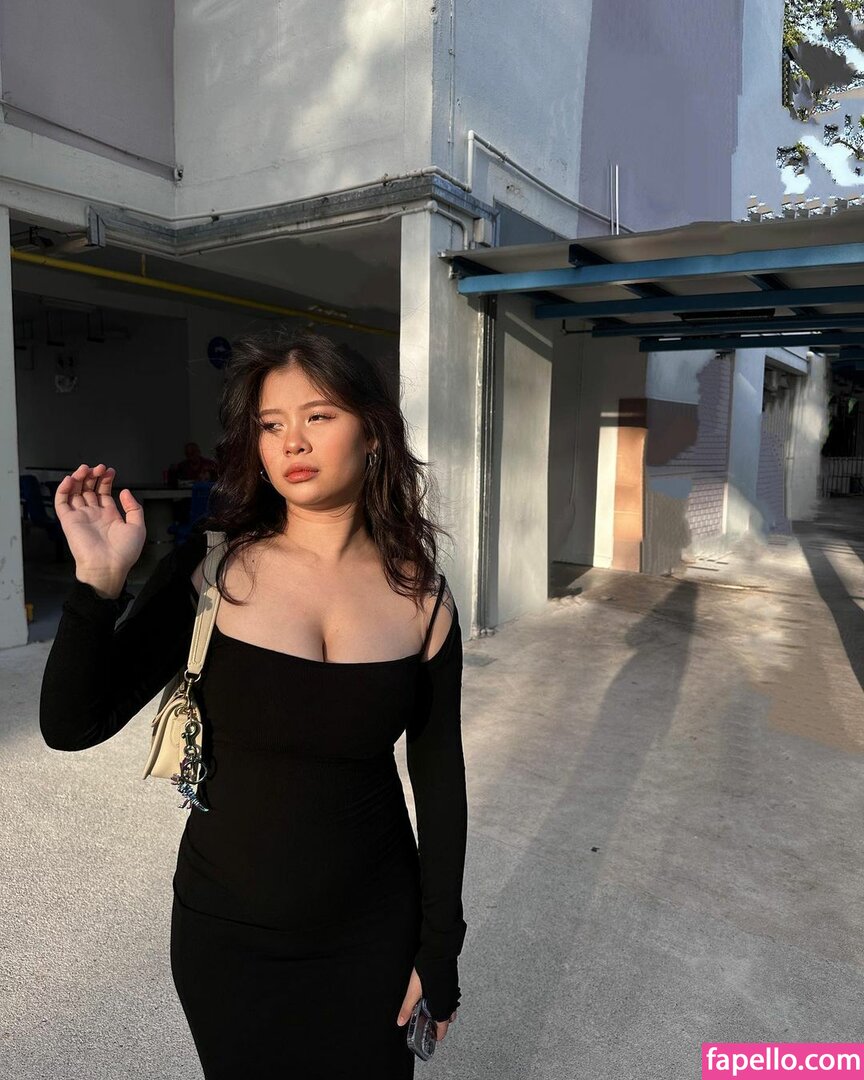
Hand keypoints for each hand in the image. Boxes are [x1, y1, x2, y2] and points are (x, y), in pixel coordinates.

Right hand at [54, 463, 145, 580]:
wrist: (109, 566)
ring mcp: (81, 517)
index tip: (110, 471)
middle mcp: (94, 515)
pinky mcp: (69, 521)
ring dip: (78, 478)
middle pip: (88, 489)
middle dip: (92, 476)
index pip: (103, 492)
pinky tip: (70, 479)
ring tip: (85, 469)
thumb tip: (125, 491)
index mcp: (110, 516)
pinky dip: (63, 489)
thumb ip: (133, 507)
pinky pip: (62, 502)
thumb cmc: (124, 553)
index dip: (106, 480)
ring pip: (74, 492)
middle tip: (98, 468)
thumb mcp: (138, 526)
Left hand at [395, 967, 457, 1041]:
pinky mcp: (452, 984)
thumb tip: (401, 1020)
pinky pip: (450, 998)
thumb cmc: (429, 968)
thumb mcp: (413, 990)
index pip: (443, 1029)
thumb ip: (407, 1007)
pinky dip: (442, 1001)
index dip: (436, 1035)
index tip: (429, 1037)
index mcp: (442, 1007)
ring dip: (440, 1011)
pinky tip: (432, 994)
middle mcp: (450, 1001)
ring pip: (449, 1009)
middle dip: (437, 1023)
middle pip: (446, 1020)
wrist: (439, 950)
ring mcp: (453, 992)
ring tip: (428, 1008)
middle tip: (426, 1022)